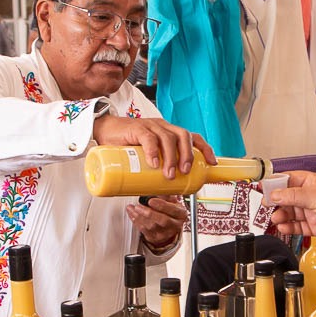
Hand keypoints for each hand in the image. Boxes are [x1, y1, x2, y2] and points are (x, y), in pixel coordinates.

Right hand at [93, 114, 216, 178]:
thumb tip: (166, 190)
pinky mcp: (137, 128)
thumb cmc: (127, 145)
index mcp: (169, 132)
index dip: (204, 148)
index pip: (192, 136)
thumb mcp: (147, 155)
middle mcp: (163, 127)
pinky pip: (149, 138)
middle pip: (184, 136)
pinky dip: (153, 151)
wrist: (104, 130)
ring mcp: (151, 126)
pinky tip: (154, 163)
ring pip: (168, 138)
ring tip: (169, 174)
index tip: (211, 163)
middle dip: (188, 155)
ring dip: (171, 158)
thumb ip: (156, 167)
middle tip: (185, 172)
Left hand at [128, 195, 186, 248]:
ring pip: (151, 226)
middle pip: (163, 220)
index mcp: (180, 214)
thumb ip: (165, 195)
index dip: (162, 205)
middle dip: (149, 213)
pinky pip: (144, 230)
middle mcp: (174, 225)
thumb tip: (156, 187)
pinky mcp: (155, 238)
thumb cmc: (170, 212)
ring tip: (132, 208)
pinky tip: (133, 214)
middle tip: (138, 207)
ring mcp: (165, 233)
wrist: (169, 227)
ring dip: (139, 216)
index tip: (151, 200)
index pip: (173, 210)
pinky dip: (136, 221)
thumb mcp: (172, 202)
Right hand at [269, 171, 315, 238]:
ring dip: (281, 216)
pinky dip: (289, 227)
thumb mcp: (312, 194)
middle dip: (276, 202)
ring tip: (276, 218)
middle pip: (287, 198)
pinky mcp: (313, 225)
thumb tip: (274, 194)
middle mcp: (310, 196)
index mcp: (311, 182)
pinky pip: (297, 226)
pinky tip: (283, 226)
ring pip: (290, 213)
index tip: (263, 187)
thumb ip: (291, 195)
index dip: (276, 183)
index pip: (289, 179)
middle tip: (266, 205)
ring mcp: (312, 211)